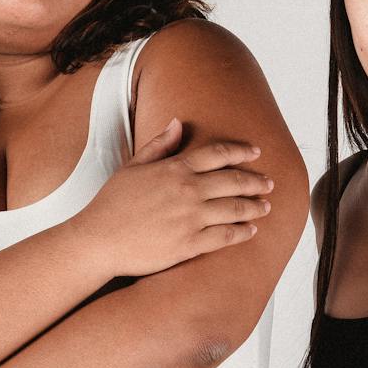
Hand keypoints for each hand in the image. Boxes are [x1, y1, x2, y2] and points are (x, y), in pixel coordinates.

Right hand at [70, 118, 272, 277]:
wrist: (98, 240)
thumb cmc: (111, 203)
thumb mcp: (132, 167)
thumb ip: (159, 145)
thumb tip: (178, 123)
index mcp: (175, 169)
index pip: (218, 154)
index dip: (241, 151)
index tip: (256, 152)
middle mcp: (187, 191)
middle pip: (234, 181)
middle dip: (256, 181)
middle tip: (270, 183)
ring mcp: (190, 218)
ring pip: (235, 209)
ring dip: (255, 207)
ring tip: (266, 206)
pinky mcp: (189, 244)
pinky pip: (225, 236)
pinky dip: (242, 232)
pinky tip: (250, 231)